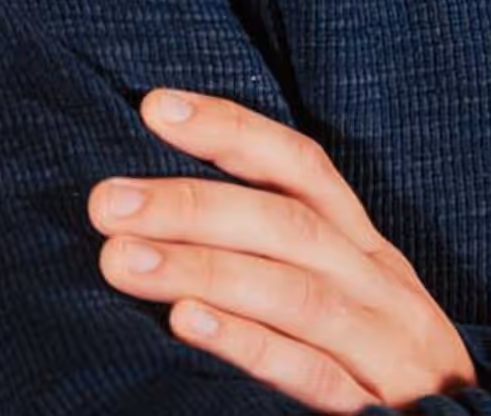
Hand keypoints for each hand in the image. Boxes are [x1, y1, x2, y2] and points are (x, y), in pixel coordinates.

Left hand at [88, 89, 477, 411]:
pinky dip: (248, 343)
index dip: (231, 130)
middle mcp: (377, 281)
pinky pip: (310, 371)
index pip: (300, 165)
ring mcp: (381, 345)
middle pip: (286, 223)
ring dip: (203, 267)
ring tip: (119, 258)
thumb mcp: (350, 296)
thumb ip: (286, 258)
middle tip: (106, 200)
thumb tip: (175, 217)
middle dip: (192, 202)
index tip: (153, 105)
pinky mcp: (378, 410)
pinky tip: (186, 324)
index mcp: (365, 247)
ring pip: (292, 289)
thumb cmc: (384, 366)